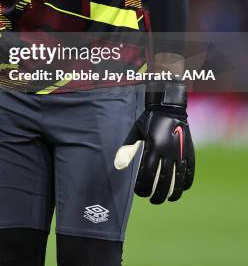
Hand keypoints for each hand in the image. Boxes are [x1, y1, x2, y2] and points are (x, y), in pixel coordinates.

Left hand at [114, 82, 194, 203]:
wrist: (169, 107)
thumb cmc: (149, 120)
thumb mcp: (136, 132)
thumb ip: (128, 149)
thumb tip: (118, 166)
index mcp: (153, 146)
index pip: (148, 174)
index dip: (143, 187)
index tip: (139, 193)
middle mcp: (168, 151)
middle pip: (163, 181)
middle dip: (157, 194)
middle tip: (152, 200)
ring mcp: (180, 152)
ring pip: (178, 179)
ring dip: (172, 193)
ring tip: (166, 199)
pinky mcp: (190, 151)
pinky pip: (190, 171)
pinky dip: (186, 183)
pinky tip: (180, 189)